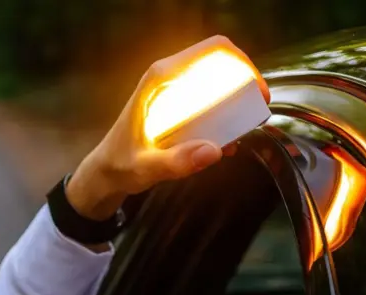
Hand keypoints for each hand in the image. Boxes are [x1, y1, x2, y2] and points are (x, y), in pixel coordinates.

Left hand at [66, 35, 269, 220]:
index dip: (242, 65)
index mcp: (160, 80)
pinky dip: (224, 119)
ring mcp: (174, 91)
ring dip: (236, 104)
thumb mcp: (146, 168)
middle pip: (220, 62)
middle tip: (256, 114)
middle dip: (244, 84)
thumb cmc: (121, 164)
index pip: (211, 52)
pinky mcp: (178, 105)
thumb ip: (176, 162)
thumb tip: (214, 151)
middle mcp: (168, 78)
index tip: (257, 94)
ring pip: (217, 82)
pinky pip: (210, 101)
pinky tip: (224, 146)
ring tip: (239, 135)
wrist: (107, 171)